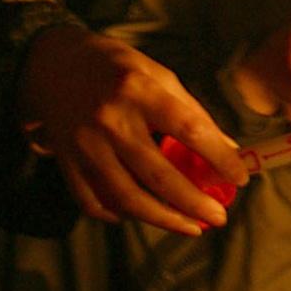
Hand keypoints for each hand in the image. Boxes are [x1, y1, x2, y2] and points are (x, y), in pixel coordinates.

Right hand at [18, 26, 246, 234]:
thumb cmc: (115, 67)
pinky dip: (119, 215)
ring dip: (163, 220)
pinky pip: (93, 201)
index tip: (240, 178)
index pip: (189, 130)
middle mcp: (111, 120)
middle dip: (193, 204)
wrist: (51, 63)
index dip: (219, 158)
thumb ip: (191, 111)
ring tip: (191, 227)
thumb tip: (228, 148)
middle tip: (218, 218)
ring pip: (126, 198)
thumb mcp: (157, 74)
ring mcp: (85, 145)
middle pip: (158, 176)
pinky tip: (141, 216)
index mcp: (140, 91)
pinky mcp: (66, 162)